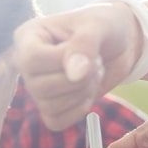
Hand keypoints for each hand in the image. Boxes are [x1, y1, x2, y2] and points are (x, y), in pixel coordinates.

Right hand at [13, 2, 141, 130]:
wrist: (122, 43)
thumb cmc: (105, 26)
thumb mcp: (97, 26)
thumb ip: (84, 45)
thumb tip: (75, 74)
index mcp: (28, 37)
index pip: (31, 59)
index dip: (61, 62)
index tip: (90, 56)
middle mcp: (25, 64)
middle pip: (40, 87)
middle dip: (78, 80)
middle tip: (96, 63)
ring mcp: (36, 87)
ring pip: (48, 106)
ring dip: (81, 93)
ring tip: (93, 74)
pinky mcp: (49, 106)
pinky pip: (55, 121)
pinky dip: (77, 111)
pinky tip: (87, 93)